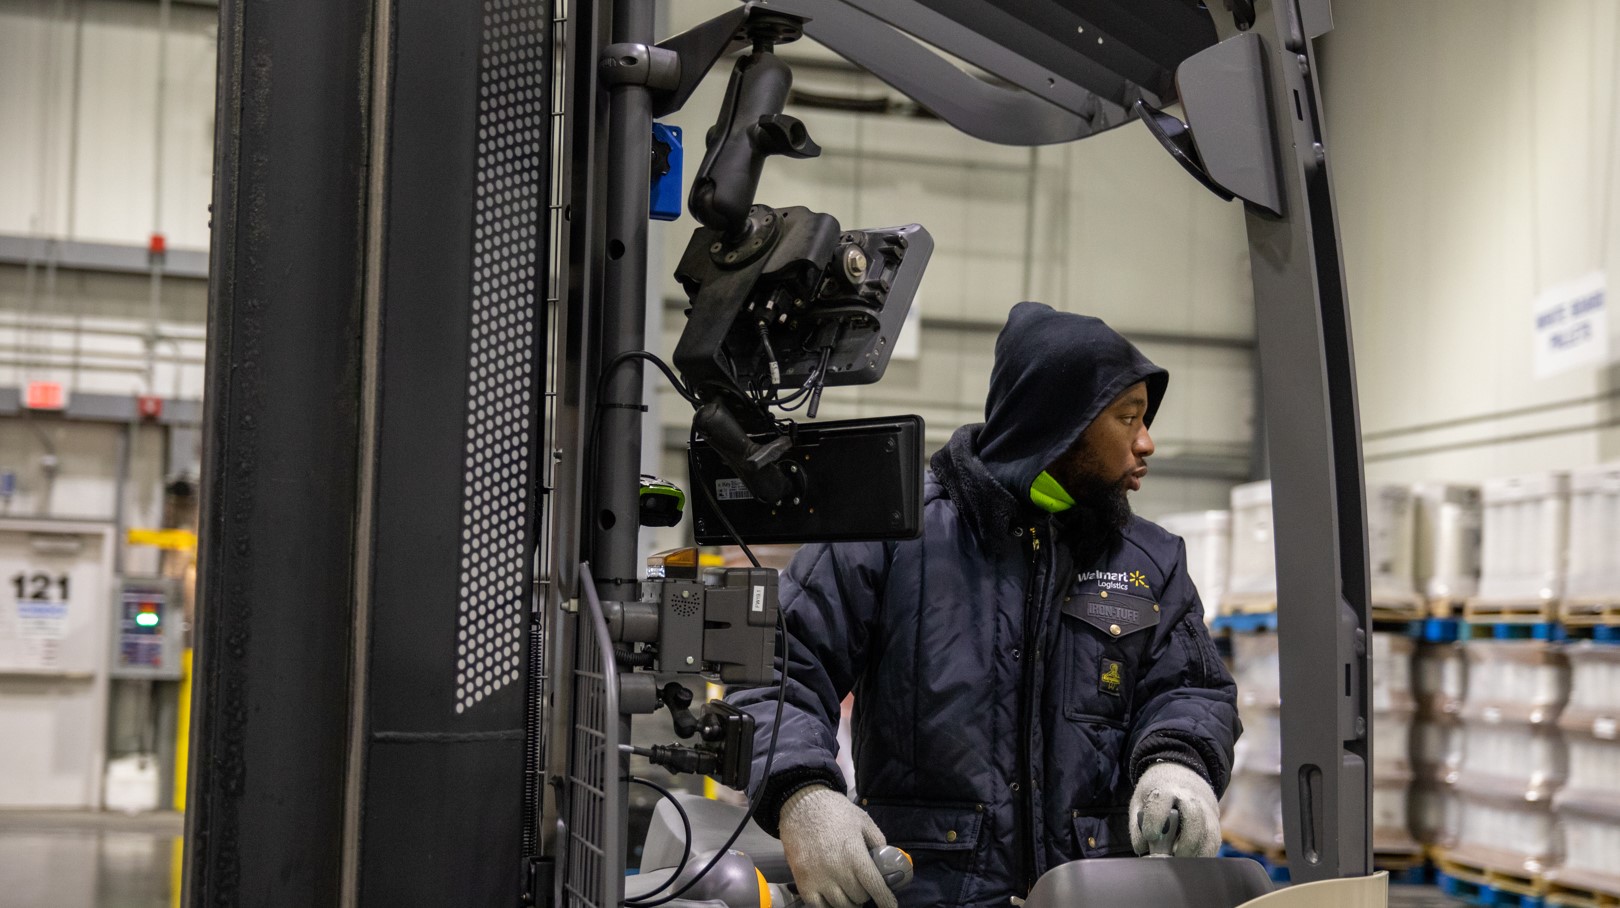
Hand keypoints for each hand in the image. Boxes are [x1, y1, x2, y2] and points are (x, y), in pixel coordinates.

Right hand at [778, 785, 897, 907]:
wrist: (800, 804)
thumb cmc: (834, 811)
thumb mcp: (862, 820)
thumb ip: (878, 841)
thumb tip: (887, 860)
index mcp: (855, 855)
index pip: (875, 887)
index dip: (886, 900)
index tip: (891, 907)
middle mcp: (838, 871)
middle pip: (859, 898)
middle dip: (865, 895)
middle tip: (863, 887)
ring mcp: (818, 879)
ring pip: (841, 905)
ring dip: (849, 902)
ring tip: (850, 894)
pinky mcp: (803, 882)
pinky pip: (819, 907)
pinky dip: (829, 906)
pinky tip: (833, 899)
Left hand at [1129, 762, 1221, 856]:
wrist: (1182, 773)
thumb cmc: (1157, 792)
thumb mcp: (1141, 800)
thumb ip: (1137, 825)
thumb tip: (1142, 849)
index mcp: (1165, 788)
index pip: (1161, 803)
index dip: (1155, 821)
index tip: (1150, 836)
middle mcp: (1189, 797)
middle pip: (1194, 816)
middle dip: (1186, 840)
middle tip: (1174, 856)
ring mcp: (1204, 808)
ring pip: (1208, 830)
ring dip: (1197, 850)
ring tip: (1183, 861)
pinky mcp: (1214, 820)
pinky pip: (1214, 839)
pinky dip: (1205, 853)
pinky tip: (1192, 858)